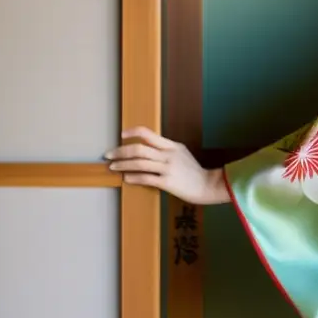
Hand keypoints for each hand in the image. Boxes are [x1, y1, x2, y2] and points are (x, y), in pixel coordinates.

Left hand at [106, 127, 229, 204]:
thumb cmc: (194, 171)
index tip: (121, 135)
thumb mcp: (182, 153)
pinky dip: (133, 177)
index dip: (132, 132)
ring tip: (113, 167)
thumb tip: (147, 147)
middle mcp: (169, 155)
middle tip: (109, 155)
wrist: (208, 185)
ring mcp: (168, 169)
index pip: (148, 133)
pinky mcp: (167, 182)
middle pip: (139, 149)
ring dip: (123, 165)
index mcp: (172, 146)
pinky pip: (146, 178)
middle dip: (120, 151)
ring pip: (139, 163)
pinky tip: (126, 178)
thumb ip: (166, 149)